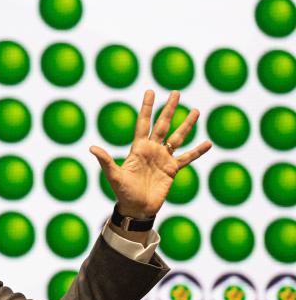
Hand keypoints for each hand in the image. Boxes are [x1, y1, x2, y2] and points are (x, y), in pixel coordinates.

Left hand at [89, 90, 212, 218]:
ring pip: (178, 137)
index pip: (143, 123)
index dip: (147, 107)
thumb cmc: (122, 192)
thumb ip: (106, 160)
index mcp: (138, 148)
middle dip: (169, 109)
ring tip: (196, 111)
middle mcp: (152, 149)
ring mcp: (163, 158)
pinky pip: (187, 158)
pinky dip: (197, 151)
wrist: (136, 208)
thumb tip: (91, 148)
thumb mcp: (114, 175)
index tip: (150, 91)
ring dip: (187, 124)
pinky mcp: (172, 170)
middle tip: (176, 92)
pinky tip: (208, 143)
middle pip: (163, 124)